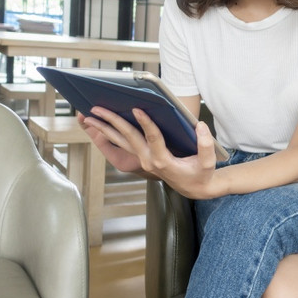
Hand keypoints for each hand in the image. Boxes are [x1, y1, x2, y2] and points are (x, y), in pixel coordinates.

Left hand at [83, 106, 221, 198]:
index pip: (153, 139)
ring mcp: (143, 159)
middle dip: (113, 122)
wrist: (193, 188)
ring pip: (121, 142)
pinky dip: (110, 134)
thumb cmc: (200, 174)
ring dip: (104, 129)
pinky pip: (123, 144)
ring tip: (90, 116)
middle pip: (128, 138)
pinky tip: (101, 125)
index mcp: (164, 161)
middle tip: (98, 109)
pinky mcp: (142, 157)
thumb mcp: (208, 162)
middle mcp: (149, 160)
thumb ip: (206, 144)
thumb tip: (201, 126)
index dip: (146, 123)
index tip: (137, 109)